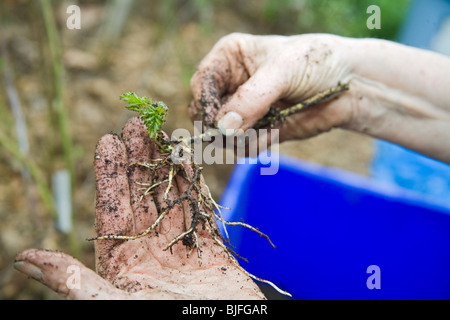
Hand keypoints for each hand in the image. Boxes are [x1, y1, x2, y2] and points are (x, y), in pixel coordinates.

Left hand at [14, 117, 264, 299]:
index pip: (112, 211)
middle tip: (137, 124)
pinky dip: (194, 185)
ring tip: (161, 134)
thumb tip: (25, 259)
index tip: (108, 141)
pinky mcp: (210, 251)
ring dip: (165, 166)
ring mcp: (180, 250)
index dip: (110, 175)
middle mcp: (150, 253)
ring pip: (170, 198)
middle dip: (139, 160)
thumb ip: (75, 280)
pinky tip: (187, 161)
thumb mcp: (113, 303)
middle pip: (142, 197)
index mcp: (123, 265)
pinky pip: (200, 211)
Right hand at [189, 32, 357, 141]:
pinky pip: (241, 147)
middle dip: (223, 126)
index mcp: (229, 60)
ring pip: (221, 136)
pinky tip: (274, 134)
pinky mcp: (256, 131)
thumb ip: (251, 98)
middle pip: (205, 114)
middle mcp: (231, 86)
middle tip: (243, 130)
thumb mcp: (282, 71)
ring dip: (241, 139)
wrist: (348, 86)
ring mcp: (243, 111)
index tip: (220, 120)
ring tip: (268, 128)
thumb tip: (222, 128)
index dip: (207, 103)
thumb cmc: (315, 63)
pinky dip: (254, 146)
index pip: (201, 84)